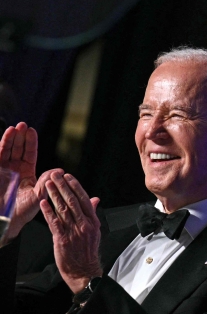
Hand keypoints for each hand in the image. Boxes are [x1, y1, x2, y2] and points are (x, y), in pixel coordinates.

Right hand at [0, 122, 49, 240]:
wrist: (4, 222)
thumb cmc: (22, 212)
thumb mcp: (37, 197)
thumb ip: (45, 184)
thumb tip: (60, 170)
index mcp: (27, 172)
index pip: (29, 153)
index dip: (30, 142)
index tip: (31, 130)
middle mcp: (14, 169)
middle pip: (18, 148)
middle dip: (20, 136)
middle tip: (23, 124)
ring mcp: (3, 170)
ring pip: (6, 150)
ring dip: (9, 139)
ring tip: (13, 128)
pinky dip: (0, 146)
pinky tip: (4, 137)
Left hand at [39, 172, 101, 292]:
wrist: (84, 270)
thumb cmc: (88, 251)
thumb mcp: (95, 231)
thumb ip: (92, 214)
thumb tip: (95, 199)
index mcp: (93, 221)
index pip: (84, 199)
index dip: (75, 186)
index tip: (68, 176)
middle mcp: (84, 224)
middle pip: (72, 201)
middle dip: (63, 186)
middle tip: (55, 175)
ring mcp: (73, 231)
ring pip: (63, 209)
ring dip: (54, 195)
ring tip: (48, 185)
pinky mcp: (62, 239)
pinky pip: (54, 223)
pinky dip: (48, 212)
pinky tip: (44, 203)